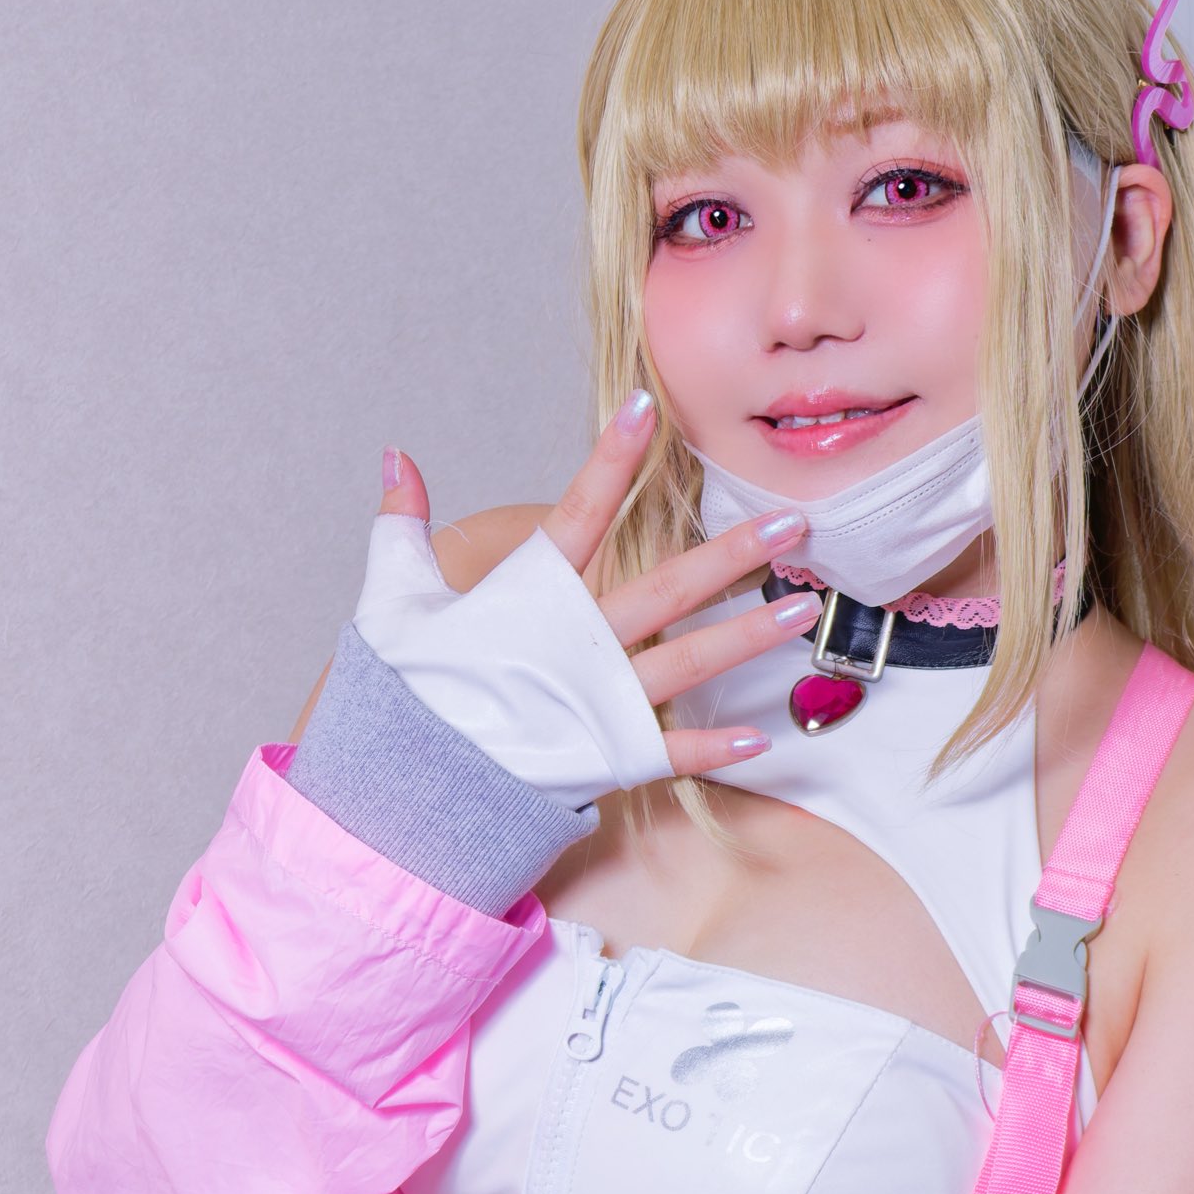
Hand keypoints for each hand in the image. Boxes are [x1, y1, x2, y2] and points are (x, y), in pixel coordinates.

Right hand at [383, 392, 811, 781]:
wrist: (402, 784)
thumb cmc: (401, 692)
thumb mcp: (393, 601)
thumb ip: (402, 526)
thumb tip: (397, 457)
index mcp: (527, 596)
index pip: (579, 511)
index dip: (612, 459)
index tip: (647, 409)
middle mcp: (575, 641)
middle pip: (666, 586)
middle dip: (731, 552)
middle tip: (791, 523)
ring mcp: (596, 699)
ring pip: (686, 658)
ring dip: (747, 635)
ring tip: (800, 609)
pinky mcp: (603, 755)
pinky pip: (669, 750)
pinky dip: (713, 746)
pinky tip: (759, 734)